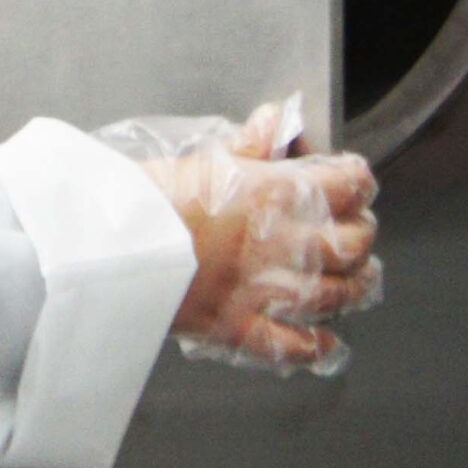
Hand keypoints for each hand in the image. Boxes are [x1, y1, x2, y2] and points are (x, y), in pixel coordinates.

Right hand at [102, 100, 380, 375]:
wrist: (106, 247)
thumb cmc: (145, 196)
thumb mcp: (200, 157)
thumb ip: (248, 145)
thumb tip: (275, 121)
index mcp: (274, 193)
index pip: (347, 185)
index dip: (357, 181)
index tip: (354, 179)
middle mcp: (280, 243)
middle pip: (352, 243)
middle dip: (360, 234)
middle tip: (357, 230)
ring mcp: (263, 290)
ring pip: (336, 295)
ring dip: (354, 287)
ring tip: (359, 279)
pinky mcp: (238, 328)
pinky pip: (292, 346)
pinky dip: (315, 346)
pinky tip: (325, 341)